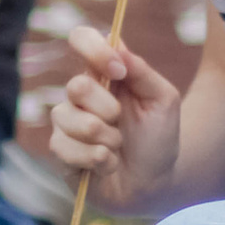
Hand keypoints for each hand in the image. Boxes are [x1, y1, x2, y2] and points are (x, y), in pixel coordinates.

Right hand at [46, 24, 181, 207]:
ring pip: (72, 120)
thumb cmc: (158, 139)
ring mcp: (67, 122)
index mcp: (104, 73)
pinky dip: (99, 160)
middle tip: (122, 123)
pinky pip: (67, 148)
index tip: (118, 70)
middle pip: (77, 86)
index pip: (82, 39)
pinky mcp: (60, 151)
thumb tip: (117, 46)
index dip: (94, 49)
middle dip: (109, 110)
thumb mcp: (163, 101)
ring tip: (117, 148)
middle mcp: (80, 94)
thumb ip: (142, 71)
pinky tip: (108, 165)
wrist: (156, 185)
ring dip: (106, 140)